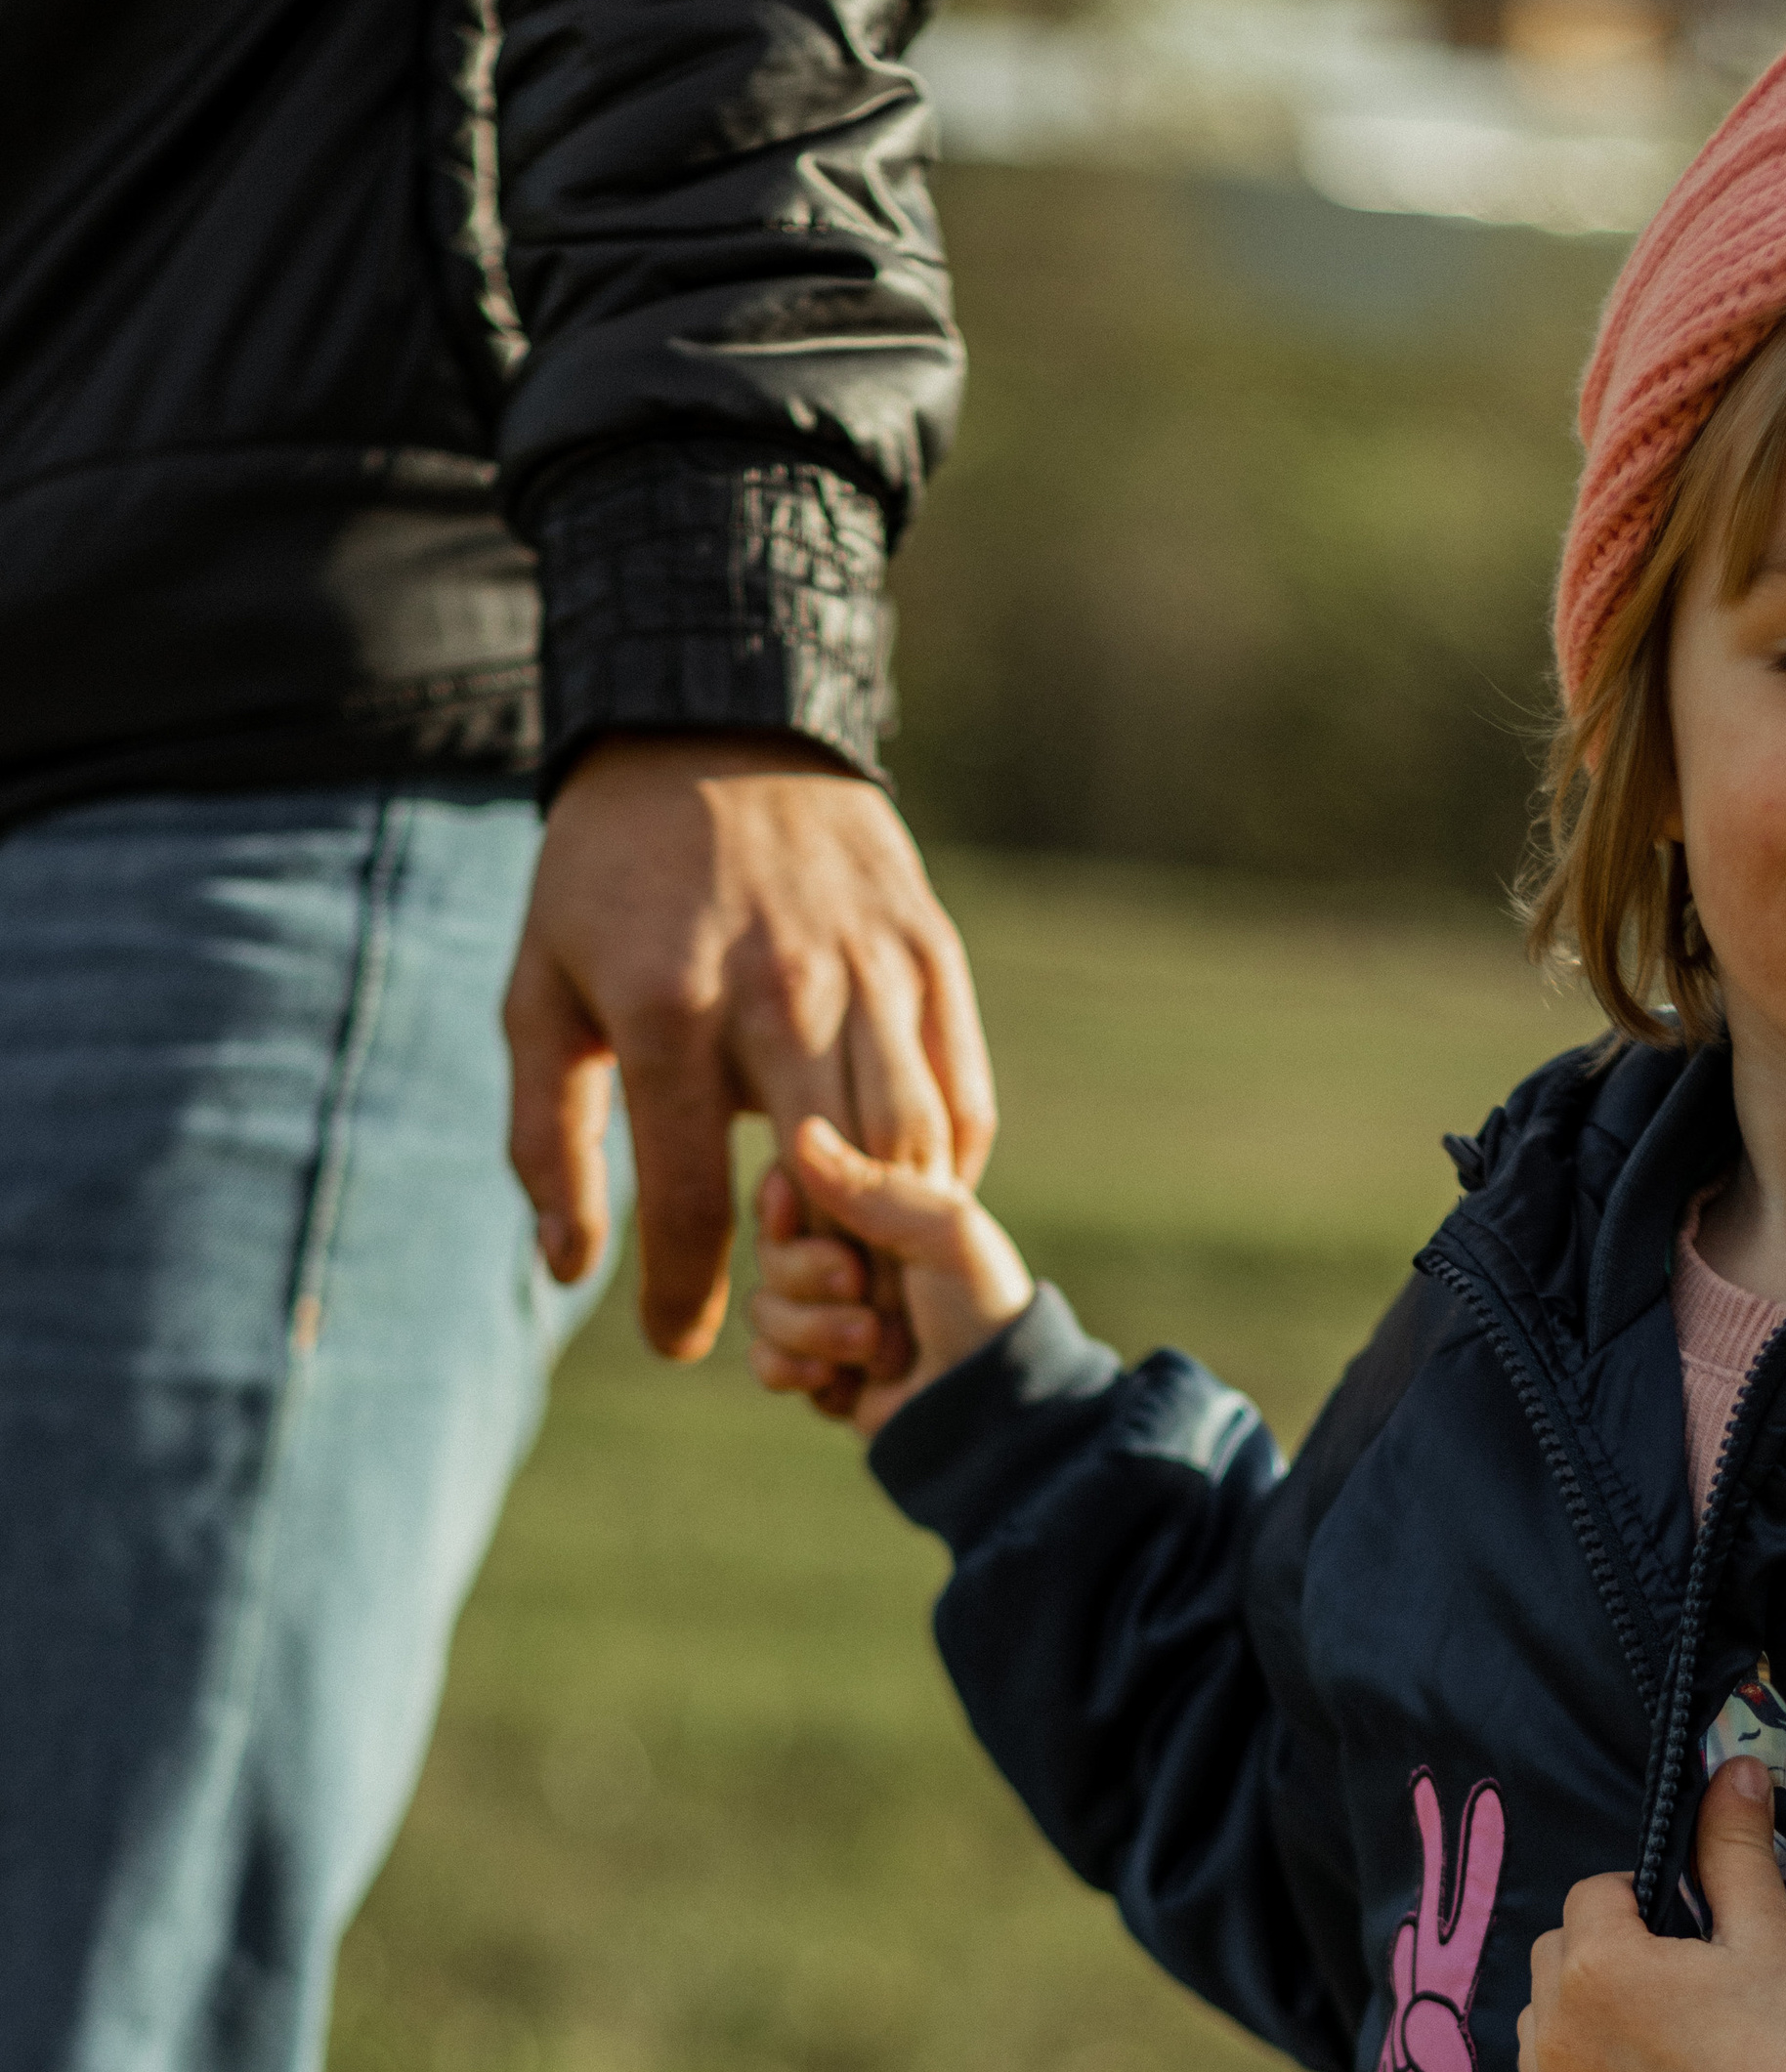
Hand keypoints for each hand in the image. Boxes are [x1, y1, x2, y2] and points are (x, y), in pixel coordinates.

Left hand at [506, 736, 994, 1361]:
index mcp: (668, 1011)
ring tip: (863, 1276)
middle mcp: (779, 994)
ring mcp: (867, 970)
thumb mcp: (539, 995)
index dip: (684, 1296)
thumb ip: (545, 1138)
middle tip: (797, 1322)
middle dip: (818, 1279)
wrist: (707, 726)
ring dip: (896, 1232)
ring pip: (912, 1145)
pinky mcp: (927, 952)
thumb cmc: (607, 883)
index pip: (689, 1199)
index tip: (682, 1345)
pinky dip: (945, 1164)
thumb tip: (572, 1271)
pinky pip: (960, 1092)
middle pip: (831, 1186)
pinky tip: (912, 1195)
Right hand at [749, 1113, 1032, 1439]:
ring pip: (764, 1308)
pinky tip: (838, 1380)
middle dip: (808, 1273)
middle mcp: (848, 1261)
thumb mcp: (943, 1234)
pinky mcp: (819, 1372)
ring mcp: (829, 1318)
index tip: (791, 1207)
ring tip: (875, 1346)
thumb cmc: (982, 1312)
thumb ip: (873, 1186)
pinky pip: (765, 1361)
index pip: (795, 1187)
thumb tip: (803, 1132)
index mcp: (879, 1216)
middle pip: (770, 1250)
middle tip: (859, 1287)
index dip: (782, 1199)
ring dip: (815, 1329)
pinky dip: (793, 1370)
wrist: (990, 1410)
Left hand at [1516, 1760, 1785, 2071]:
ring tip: (1661, 2039)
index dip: (1643, 1908)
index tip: (1690, 1939)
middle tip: (1677, 1988)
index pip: (1593, 1897)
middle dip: (1604, 1956)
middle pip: (1557, 1957)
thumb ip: (1733, 1845)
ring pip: (1544, 2025)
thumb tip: (1732, 1766)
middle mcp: (1555, 2034)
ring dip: (1582, 2018)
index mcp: (1597, 1965)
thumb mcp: (1767, 1930)